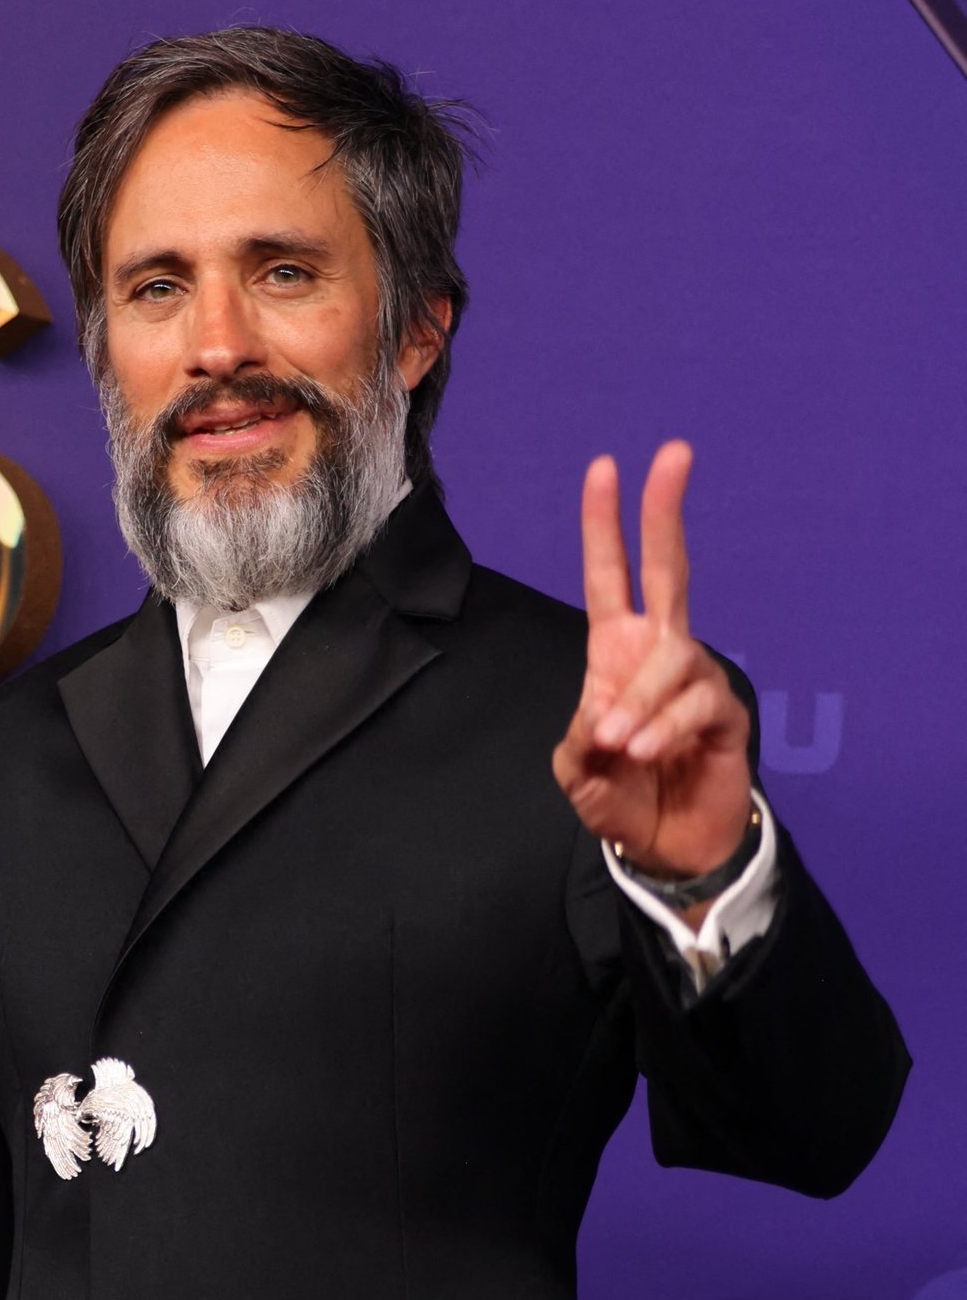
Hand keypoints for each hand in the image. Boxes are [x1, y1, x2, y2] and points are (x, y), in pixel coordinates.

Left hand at [553, 441, 751, 881]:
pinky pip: (694, 704)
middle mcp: (659, 651)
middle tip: (672, 452)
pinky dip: (663, 728)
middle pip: (668, 569)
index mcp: (616, 651)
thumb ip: (578, 735)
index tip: (605, 467)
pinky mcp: (724, 712)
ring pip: (670, 660)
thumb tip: (602, 713)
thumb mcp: (576, 766)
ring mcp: (696, 677)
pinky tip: (642, 752)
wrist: (665, 847)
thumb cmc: (619, 794)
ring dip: (638, 702)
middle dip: (665, 512)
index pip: (610, 576)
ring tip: (617, 745)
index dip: (605, 525)